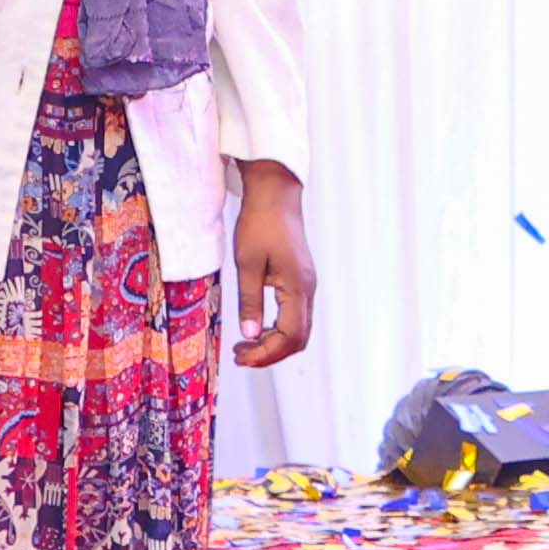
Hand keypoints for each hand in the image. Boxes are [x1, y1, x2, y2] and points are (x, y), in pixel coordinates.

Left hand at [228, 161, 317, 370]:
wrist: (275, 194)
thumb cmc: (260, 223)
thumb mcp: (247, 264)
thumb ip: (250, 302)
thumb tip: (250, 334)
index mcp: (297, 286)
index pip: (289, 335)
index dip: (266, 352)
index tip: (241, 355)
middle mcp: (307, 289)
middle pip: (299, 339)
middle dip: (271, 353)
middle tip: (242, 356)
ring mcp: (306, 285)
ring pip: (299, 329)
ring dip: (275, 343)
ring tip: (246, 344)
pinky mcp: (301, 280)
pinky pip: (296, 316)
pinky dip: (279, 330)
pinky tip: (258, 328)